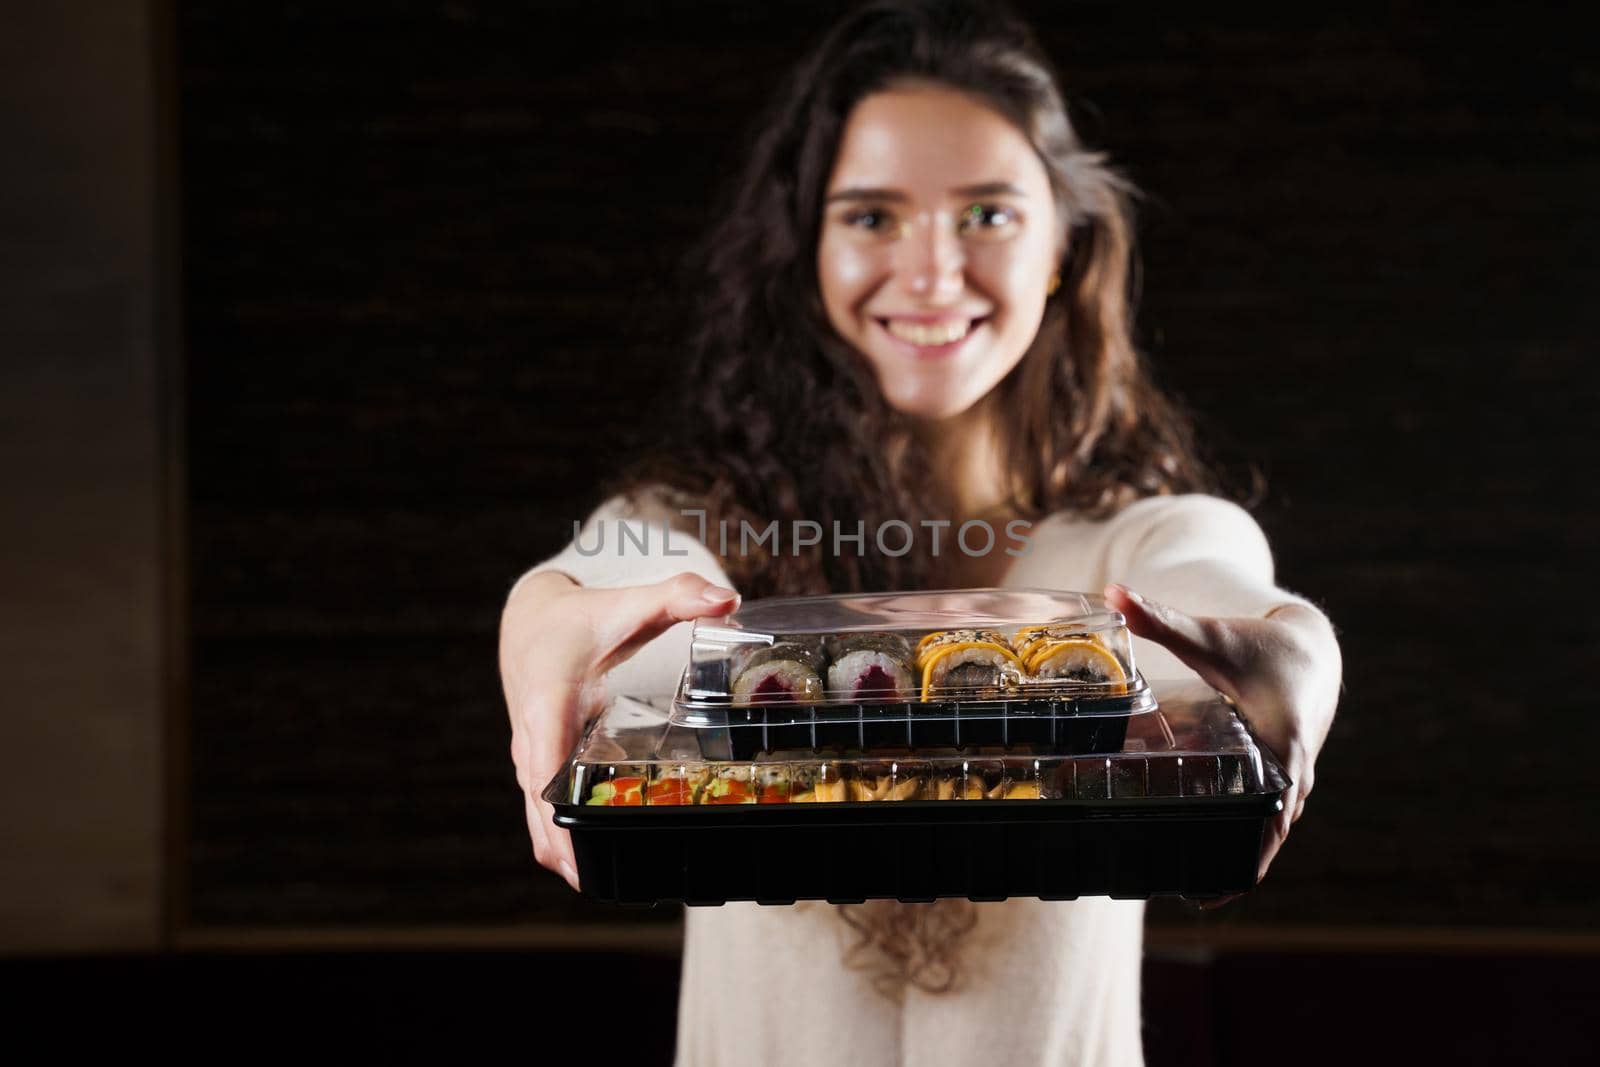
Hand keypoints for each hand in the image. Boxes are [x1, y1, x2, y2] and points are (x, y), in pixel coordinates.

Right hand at [500, 570, 740, 890]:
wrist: (530, 624)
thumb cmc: (581, 619)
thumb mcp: (629, 604)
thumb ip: (678, 597)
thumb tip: (728, 600)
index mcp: (550, 699)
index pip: (544, 757)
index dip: (555, 801)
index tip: (572, 842)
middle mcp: (530, 738)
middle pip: (537, 806)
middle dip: (565, 847)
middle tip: (601, 883)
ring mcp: (528, 759)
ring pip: (535, 819)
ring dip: (562, 852)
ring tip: (601, 884)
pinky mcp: (534, 770)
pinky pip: (540, 815)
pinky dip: (560, 840)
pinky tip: (593, 862)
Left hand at [1103, 583, 1340, 897]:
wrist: (1312, 650)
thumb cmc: (1260, 645)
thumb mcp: (1209, 634)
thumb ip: (1159, 618)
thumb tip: (1113, 590)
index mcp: (1281, 744)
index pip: (1273, 811)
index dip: (1250, 850)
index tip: (1220, 883)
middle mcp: (1294, 773)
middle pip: (1267, 833)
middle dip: (1233, 865)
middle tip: (1188, 895)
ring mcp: (1294, 782)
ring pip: (1269, 833)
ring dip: (1239, 858)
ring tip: (1196, 893)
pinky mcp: (1285, 783)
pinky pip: (1267, 823)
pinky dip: (1245, 842)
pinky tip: (1212, 866)